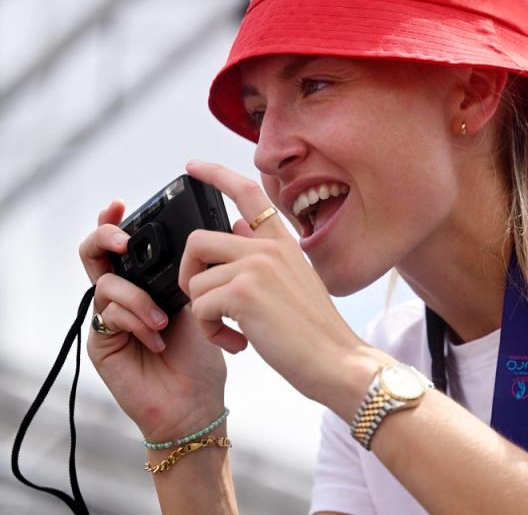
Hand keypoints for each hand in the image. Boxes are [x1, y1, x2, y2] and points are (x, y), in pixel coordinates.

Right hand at [81, 200, 233, 442]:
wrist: (196, 402)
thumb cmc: (202, 354)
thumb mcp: (207, 298)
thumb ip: (206, 263)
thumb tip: (232, 218)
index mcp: (146, 280)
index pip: (122, 242)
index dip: (114, 220)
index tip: (121, 204)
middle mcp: (123, 294)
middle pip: (94, 254)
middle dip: (105, 237)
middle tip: (124, 239)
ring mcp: (108, 317)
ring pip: (105, 283)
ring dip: (137, 296)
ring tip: (164, 319)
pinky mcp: (101, 341)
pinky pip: (108, 314)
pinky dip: (135, 320)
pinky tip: (156, 339)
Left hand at [180, 161, 371, 409]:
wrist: (337, 361)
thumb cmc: (316, 332)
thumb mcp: (294, 280)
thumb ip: (264, 253)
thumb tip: (237, 224)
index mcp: (282, 242)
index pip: (247, 192)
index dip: (215, 174)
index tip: (192, 166)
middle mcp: (268, 247)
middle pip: (197, 241)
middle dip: (190, 276)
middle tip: (205, 303)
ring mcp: (255, 267)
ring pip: (196, 282)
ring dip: (205, 315)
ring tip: (232, 333)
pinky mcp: (243, 293)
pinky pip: (199, 307)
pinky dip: (211, 332)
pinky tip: (238, 344)